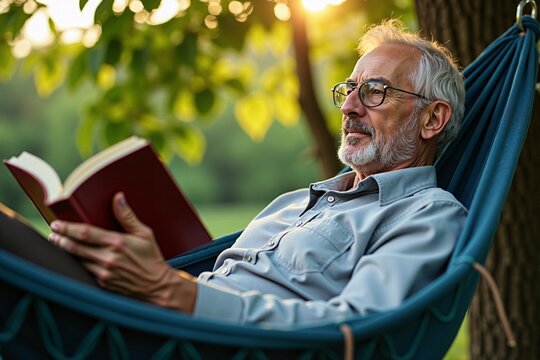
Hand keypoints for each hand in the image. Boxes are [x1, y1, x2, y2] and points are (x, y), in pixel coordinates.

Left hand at [49, 192, 196, 312]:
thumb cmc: (151, 257)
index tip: (57, 224)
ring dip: (65, 252)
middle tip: (53, 233)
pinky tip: (72, 259)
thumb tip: (118, 197)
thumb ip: (127, 216)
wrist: (156, 286)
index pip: (85, 233)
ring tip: (57, 243)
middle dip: (60, 240)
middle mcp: (108, 258)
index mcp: (117, 243)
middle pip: (75, 247)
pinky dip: (76, 264)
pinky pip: (84, 272)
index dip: (68, 228)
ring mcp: (104, 273)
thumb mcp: (144, 233)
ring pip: (77, 260)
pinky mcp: (103, 284)